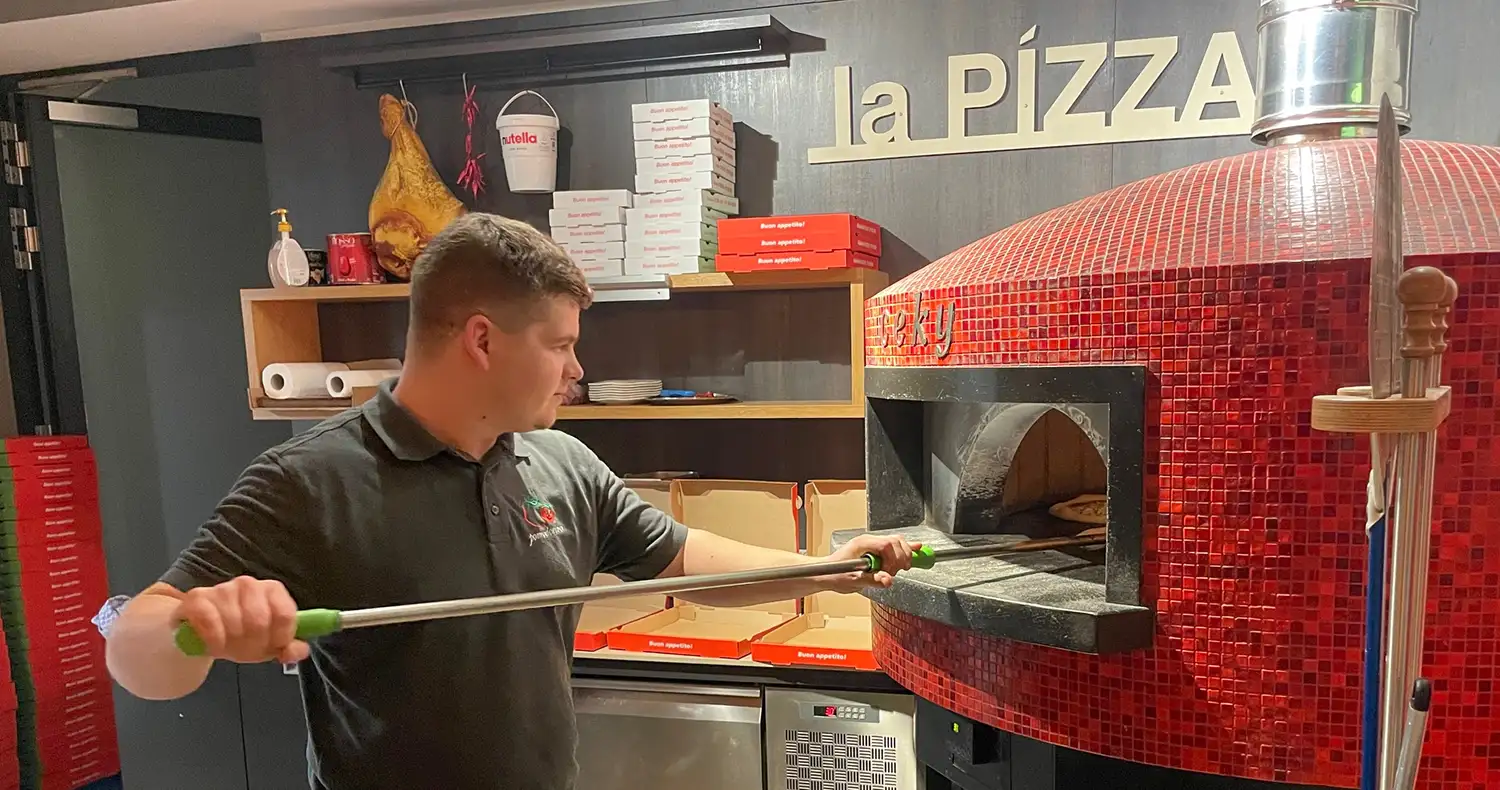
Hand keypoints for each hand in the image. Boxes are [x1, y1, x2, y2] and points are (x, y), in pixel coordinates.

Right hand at [173, 576, 308, 663]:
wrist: (201, 633)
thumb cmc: (239, 634)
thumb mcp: (268, 644)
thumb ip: (288, 648)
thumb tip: (300, 651)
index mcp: (272, 590)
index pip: (285, 614)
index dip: (280, 637)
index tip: (273, 646)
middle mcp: (248, 584)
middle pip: (260, 621)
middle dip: (254, 643)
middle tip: (246, 649)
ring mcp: (222, 589)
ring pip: (235, 624)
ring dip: (231, 644)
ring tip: (228, 645)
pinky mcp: (197, 599)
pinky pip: (210, 622)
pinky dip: (213, 640)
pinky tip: (213, 645)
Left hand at [820, 534, 920, 592]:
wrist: (825, 574)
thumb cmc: (834, 574)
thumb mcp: (854, 581)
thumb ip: (872, 580)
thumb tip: (888, 581)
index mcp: (862, 544)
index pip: (887, 544)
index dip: (895, 559)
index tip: (893, 572)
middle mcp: (868, 541)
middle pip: (895, 541)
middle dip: (902, 557)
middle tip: (899, 571)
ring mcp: (872, 544)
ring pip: (896, 542)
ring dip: (903, 555)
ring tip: (901, 568)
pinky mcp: (874, 550)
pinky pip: (892, 546)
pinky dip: (904, 549)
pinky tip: (916, 548)